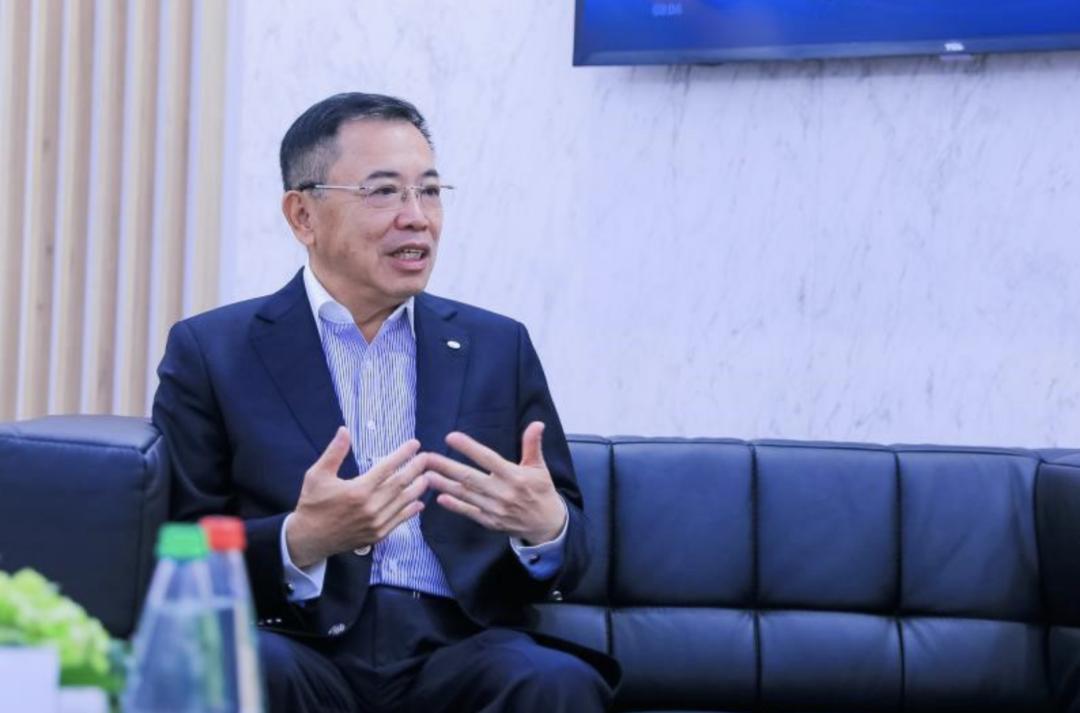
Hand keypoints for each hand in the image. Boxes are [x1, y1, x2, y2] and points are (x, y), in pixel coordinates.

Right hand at [285, 427, 428, 567]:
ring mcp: (376, 523)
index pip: (387, 467)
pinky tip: (419, 503)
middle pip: (401, 483)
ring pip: (404, 502)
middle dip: (416, 468)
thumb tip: (344, 430)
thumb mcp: (317, 475)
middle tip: (427, 457)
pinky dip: (411, 511)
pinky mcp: (377, 535)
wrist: (309, 539)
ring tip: (428, 476)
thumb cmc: (313, 504)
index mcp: (358, 490)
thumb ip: (334, 452)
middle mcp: (371, 507)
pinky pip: (399, 520)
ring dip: (418, 488)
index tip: (414, 444)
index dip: (403, 454)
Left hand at [425, 421, 566, 543]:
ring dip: (445, 485)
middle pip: (470, 477)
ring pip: (466, 495)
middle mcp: (502, 492)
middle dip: (447, 466)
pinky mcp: (490, 522)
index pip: (487, 458)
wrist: (547, 525)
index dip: (469, 448)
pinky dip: (455, 506)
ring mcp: (495, 509)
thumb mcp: (540, 467)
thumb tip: (537, 423)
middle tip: (427, 457)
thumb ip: (533, 445)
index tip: (451, 437)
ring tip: (426, 475)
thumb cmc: (541, 491)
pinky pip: (469, 512)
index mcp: (514, 476)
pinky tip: (440, 498)